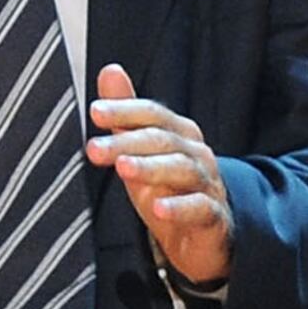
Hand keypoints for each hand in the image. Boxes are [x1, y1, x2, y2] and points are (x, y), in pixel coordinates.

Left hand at [87, 64, 230, 289]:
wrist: (201, 238)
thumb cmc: (168, 189)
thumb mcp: (141, 152)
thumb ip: (126, 115)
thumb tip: (110, 70)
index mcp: (179, 133)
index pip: (152, 114)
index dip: (125, 111)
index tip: (94, 112)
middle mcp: (196, 153)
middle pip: (162, 140)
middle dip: (126, 142)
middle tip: (93, 149)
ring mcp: (208, 184)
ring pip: (181, 169)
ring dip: (151, 168)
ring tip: (123, 169)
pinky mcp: (214, 216)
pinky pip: (199, 208)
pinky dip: (179, 208)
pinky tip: (158, 210)